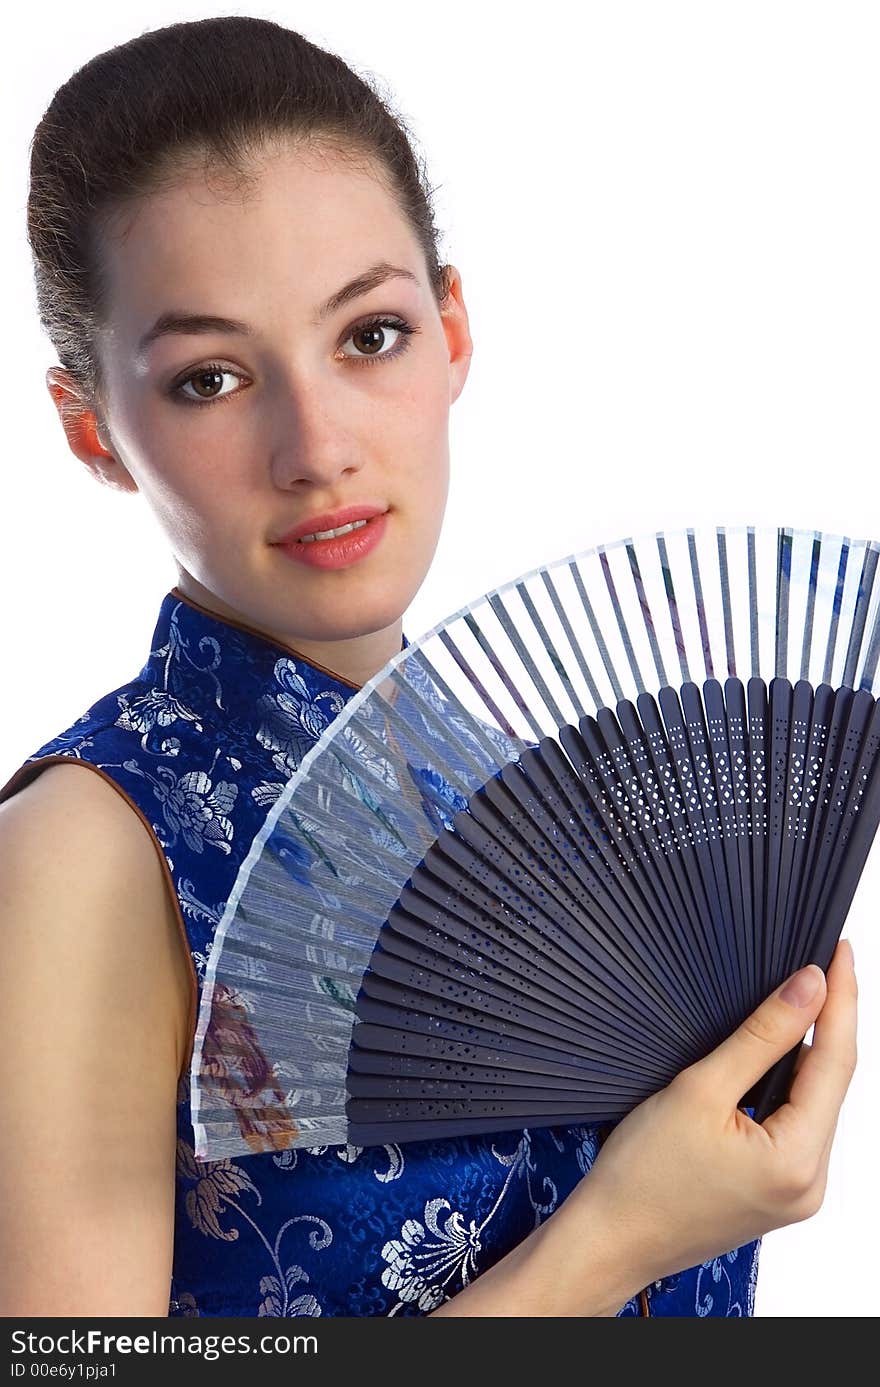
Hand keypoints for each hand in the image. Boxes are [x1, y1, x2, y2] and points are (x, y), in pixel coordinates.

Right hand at [562, 938, 857, 1298]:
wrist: (609, 1238)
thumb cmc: (641, 1176)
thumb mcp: (700, 1089)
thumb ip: (762, 1035)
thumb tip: (809, 987)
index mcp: (798, 1161)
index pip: (837, 1061)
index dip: (842, 1001)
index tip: (842, 951)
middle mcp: (809, 1183)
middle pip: (832, 1084)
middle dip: (830, 1023)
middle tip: (826, 963)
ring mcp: (795, 1192)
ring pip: (814, 1104)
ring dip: (808, 1054)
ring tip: (802, 1001)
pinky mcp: (776, 1192)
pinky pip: (796, 1125)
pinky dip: (789, 1086)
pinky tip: (776, 1056)